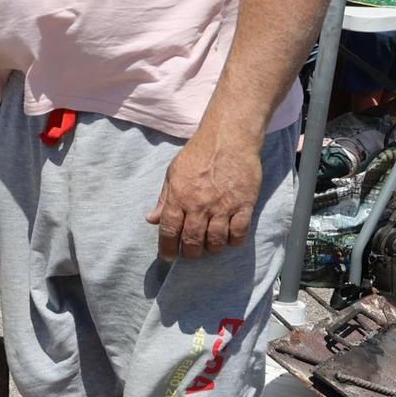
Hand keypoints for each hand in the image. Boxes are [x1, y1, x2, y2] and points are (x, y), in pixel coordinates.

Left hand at [147, 127, 260, 259]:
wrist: (228, 139)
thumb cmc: (198, 154)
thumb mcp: (173, 173)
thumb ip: (164, 199)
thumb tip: (151, 219)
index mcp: (179, 197)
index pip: (169, 231)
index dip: (167, 248)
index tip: (168, 256)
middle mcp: (199, 205)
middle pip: (192, 240)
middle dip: (190, 253)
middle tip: (191, 252)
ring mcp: (223, 206)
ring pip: (216, 241)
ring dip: (211, 249)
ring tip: (209, 246)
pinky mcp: (244, 205)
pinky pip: (239, 233)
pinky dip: (234, 241)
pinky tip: (229, 239)